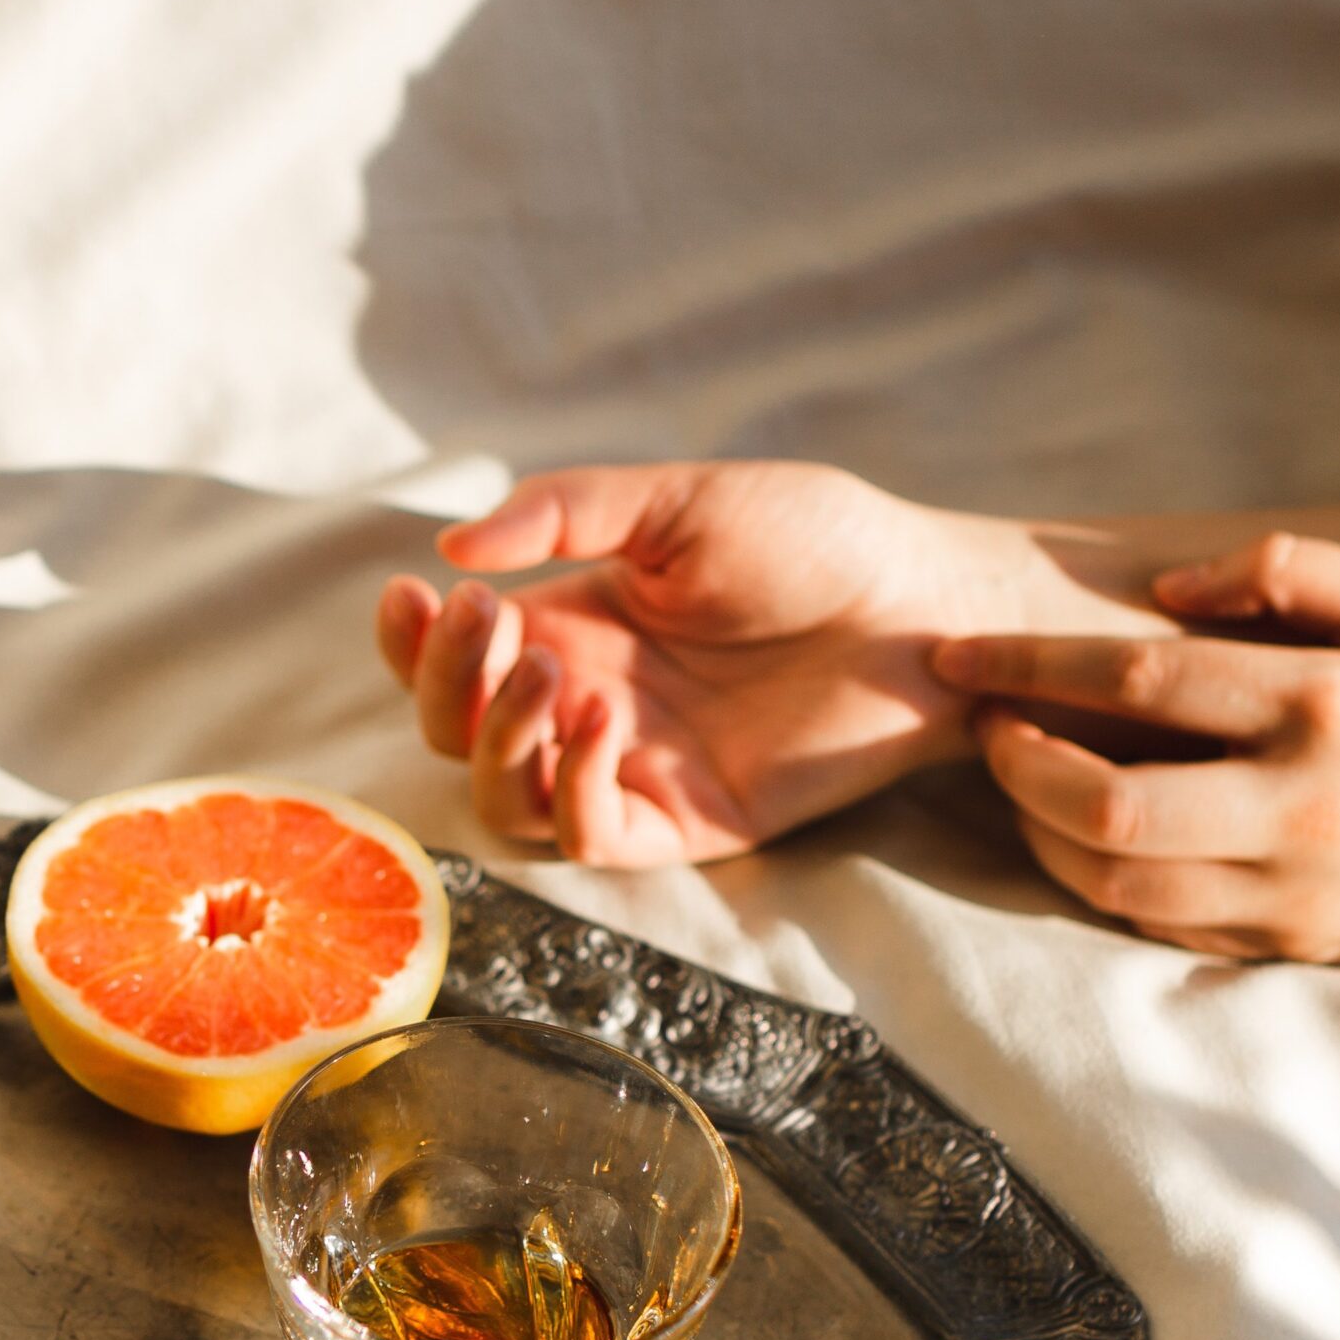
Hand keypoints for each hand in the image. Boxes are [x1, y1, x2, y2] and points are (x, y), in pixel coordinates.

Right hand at [376, 461, 1112, 866]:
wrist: (925, 604)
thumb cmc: (817, 541)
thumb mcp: (677, 502)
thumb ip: (565, 514)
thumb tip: (453, 545)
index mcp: (573, 630)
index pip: (454, 663)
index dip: (414, 643)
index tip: (414, 590)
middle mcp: (584, 707)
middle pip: (456, 737)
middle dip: (447, 684)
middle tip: (491, 623)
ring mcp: (628, 771)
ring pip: (505, 802)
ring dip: (498, 741)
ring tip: (549, 673)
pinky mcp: (682, 824)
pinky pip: (589, 838)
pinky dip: (574, 786)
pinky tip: (604, 715)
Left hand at [933, 534, 1339, 965]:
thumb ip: (1293, 572)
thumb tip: (1164, 587)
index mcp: (1328, 705)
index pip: (1140, 681)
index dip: (1029, 666)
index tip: (957, 657)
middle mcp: (1300, 808)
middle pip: (1104, 804)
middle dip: (1016, 764)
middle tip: (986, 727)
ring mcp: (1289, 891)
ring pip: (1111, 879)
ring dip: (1038, 829)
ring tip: (1021, 778)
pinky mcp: (1282, 947)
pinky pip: (1149, 920)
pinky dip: (1093, 876)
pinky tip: (1077, 832)